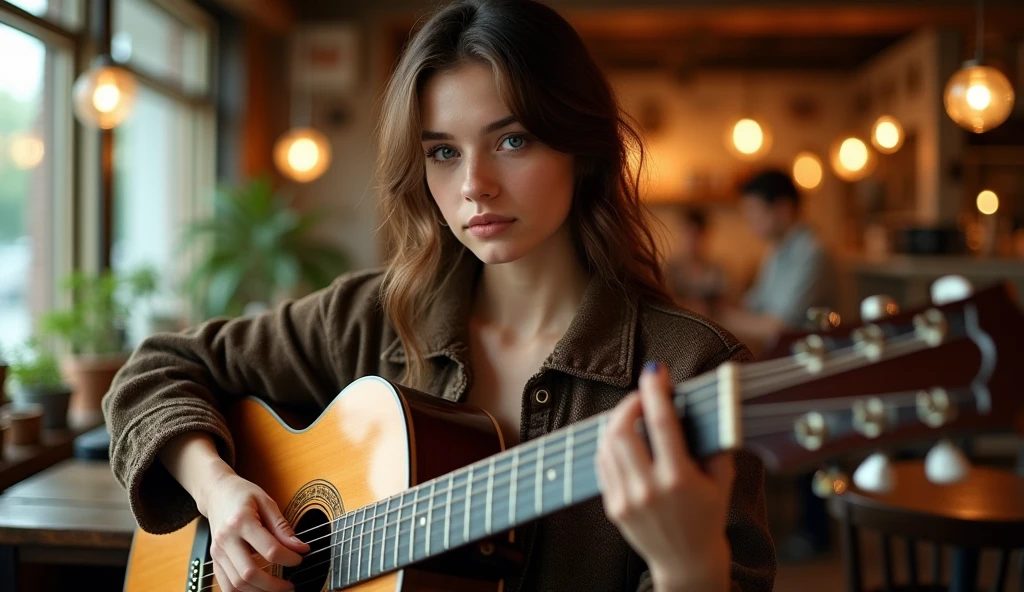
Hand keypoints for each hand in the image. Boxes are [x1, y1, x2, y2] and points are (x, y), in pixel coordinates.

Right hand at [199, 472, 309, 591]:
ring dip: (259, 591)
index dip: (289, 558)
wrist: (216, 492)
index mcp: (241, 521)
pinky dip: (242, 591)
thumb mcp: (267, 502)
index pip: (269, 549)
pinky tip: (258, 588)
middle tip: (290, 584)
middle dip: (273, 585)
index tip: (300, 559)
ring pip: (236, 584)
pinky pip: (226, 585)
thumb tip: (299, 547)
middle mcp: (226, 539)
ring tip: (277, 588)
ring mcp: (217, 551)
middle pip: (249, 573)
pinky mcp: (214, 559)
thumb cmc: (243, 494)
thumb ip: (282, 527)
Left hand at [595, 362, 734, 590]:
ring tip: (632, 415)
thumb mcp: (720, 482)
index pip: (661, 424)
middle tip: (641, 396)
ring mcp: (627, 499)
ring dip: (617, 422)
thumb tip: (700, 407)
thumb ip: (712, 445)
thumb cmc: (707, 519)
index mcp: (679, 480)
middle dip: (629, 404)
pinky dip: (609, 445)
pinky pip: (603, 464)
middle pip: (623, 430)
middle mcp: (649, 489)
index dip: (655, 392)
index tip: (655, 371)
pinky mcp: (613, 507)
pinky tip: (623, 439)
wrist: (686, 563)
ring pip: (607, 445)